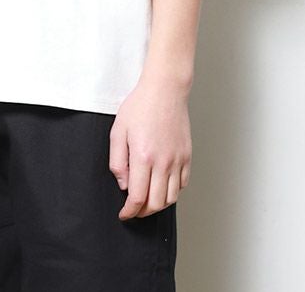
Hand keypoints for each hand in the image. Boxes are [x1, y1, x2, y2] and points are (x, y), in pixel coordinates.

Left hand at [109, 78, 191, 219]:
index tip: (124, 214)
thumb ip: (117, 161)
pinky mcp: (187, 156)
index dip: (129, 211)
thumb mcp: (118, 130)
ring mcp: (178, 160)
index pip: (137, 197)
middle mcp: (163, 162)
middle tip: (134, 210)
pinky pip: (182, 184)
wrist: (165, 90)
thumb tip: (123, 185)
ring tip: (147, 201)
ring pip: (171, 198)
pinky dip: (172, 192)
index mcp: (143, 156)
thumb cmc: (140, 106)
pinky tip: (162, 186)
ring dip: (158, 205)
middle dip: (143, 212)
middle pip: (156, 203)